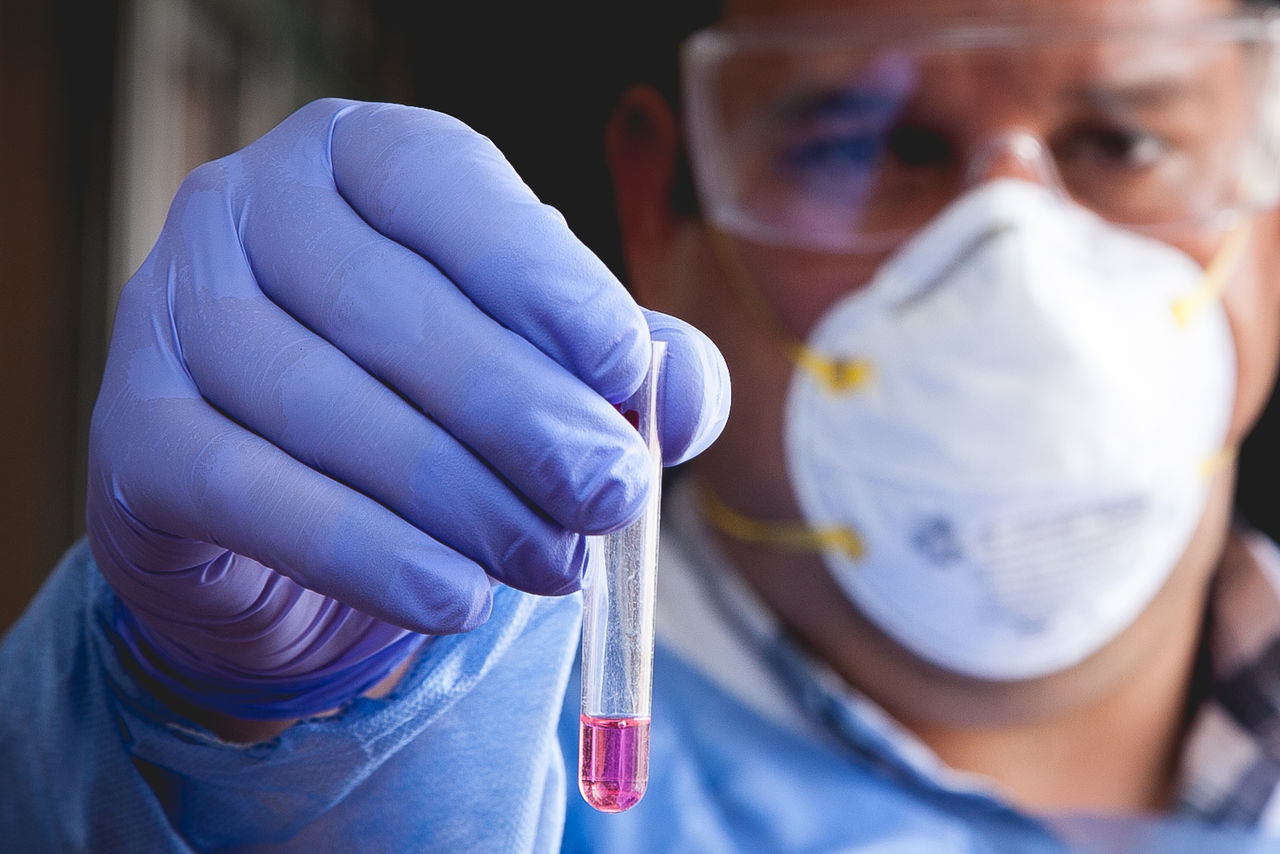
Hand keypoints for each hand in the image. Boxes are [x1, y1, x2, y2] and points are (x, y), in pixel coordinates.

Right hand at [87, 99, 729, 718]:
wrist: (279, 500)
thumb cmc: (425, 399)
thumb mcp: (532, 357)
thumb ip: (614, 363)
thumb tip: (686, 393)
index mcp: (357, 157)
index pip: (442, 184)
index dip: (540, 277)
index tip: (625, 371)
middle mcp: (247, 205)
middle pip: (386, 306)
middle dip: (517, 414)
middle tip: (609, 497)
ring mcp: (172, 308)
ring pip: (322, 403)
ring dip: (456, 496)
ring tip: (552, 564)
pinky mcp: (133, 428)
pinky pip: (247, 490)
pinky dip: (361, 551)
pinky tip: (453, 598)